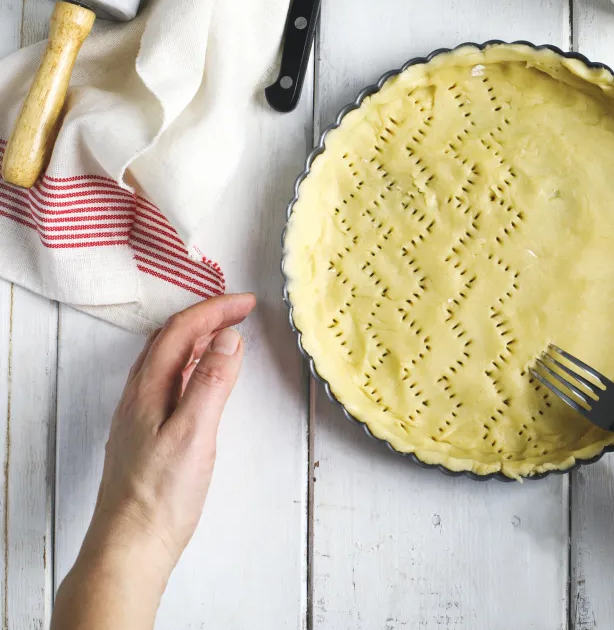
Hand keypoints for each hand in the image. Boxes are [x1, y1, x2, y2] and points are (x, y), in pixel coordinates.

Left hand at [53, 293, 255, 629]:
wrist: (131, 545)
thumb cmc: (160, 497)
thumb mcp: (195, 434)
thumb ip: (211, 383)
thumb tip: (228, 338)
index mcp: (148, 390)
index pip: (181, 331)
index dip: (215, 310)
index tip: (247, 303)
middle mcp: (138, 397)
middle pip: (169, 339)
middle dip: (205, 317)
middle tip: (240, 311)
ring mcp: (139, 416)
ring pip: (166, 360)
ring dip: (196, 339)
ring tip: (226, 335)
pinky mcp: (146, 434)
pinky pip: (167, 382)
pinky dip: (190, 366)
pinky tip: (203, 381)